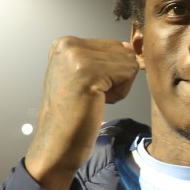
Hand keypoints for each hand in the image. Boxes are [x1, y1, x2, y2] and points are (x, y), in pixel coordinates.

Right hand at [25, 37, 137, 189]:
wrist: (56, 146)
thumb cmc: (71, 117)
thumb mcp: (82, 77)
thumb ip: (103, 59)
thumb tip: (134, 49)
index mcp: (64, 43)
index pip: (113, 46)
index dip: (110, 73)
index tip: (86, 90)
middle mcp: (68, 44)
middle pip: (123, 52)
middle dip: (116, 79)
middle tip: (90, 97)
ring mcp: (76, 56)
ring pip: (129, 62)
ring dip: (118, 87)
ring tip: (92, 100)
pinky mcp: (89, 71)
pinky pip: (129, 73)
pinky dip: (119, 94)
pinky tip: (96, 103)